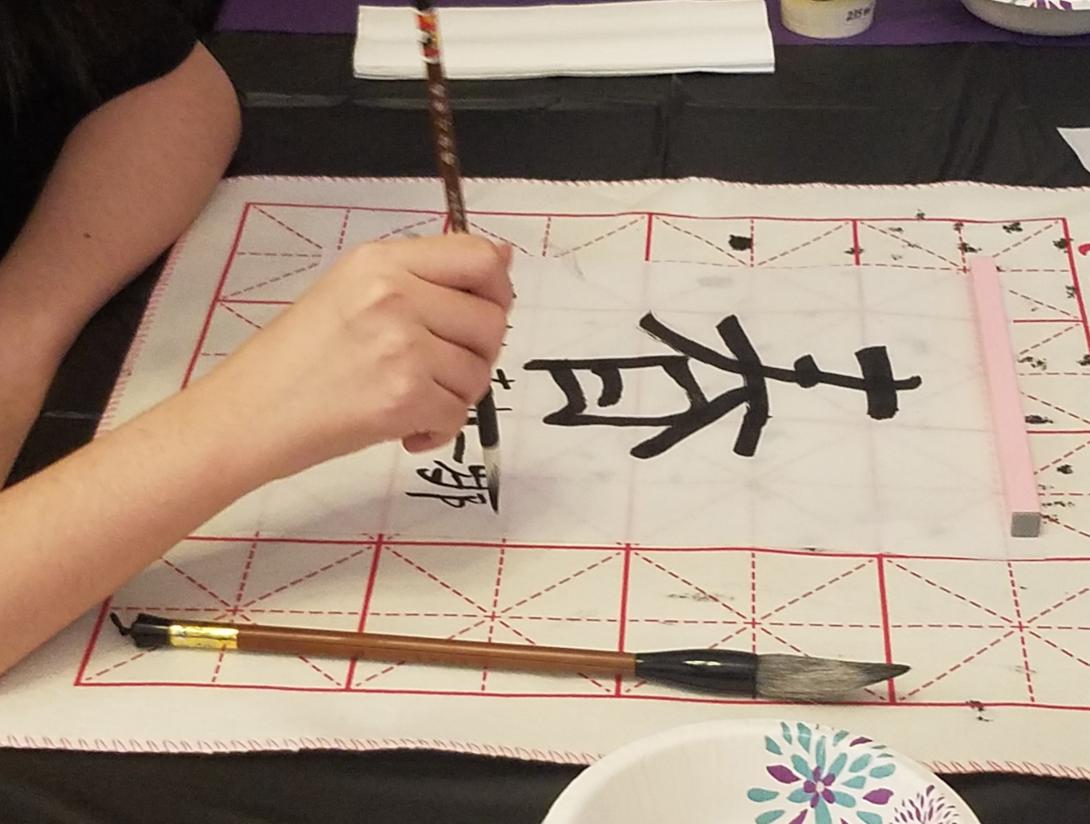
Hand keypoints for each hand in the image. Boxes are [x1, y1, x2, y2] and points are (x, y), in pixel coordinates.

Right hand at [194, 234, 513, 483]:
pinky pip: (459, 413)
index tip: (484, 312)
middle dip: (480, 352)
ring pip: (479, 371)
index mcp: (382, 261)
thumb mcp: (351, 291)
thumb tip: (502, 261)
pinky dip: (439, 429)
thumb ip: (423, 276)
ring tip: (414, 400)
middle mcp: (396, 294)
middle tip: (443, 370)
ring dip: (457, 395)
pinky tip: (406, 429)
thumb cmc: (294, 358)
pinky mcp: (403, 396)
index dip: (498, 289)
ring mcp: (401, 345)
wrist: (246, 414)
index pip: (480, 257)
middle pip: (492, 319)